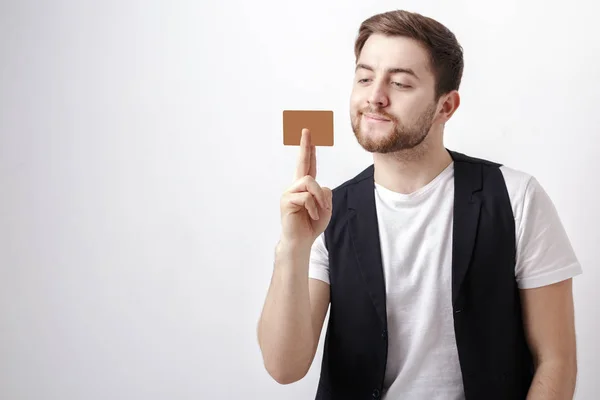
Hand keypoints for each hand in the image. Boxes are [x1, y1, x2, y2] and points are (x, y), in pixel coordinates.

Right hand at [279, 129, 332, 249]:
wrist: (300, 242)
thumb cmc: (311, 225)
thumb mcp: (325, 208)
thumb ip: (326, 194)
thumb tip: (321, 185)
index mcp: (305, 187)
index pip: (309, 164)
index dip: (309, 149)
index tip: (309, 134)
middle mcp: (295, 186)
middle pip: (302, 163)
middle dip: (305, 145)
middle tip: (307, 129)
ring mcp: (289, 192)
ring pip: (310, 182)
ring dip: (319, 198)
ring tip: (318, 211)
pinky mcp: (286, 201)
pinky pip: (307, 197)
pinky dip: (314, 208)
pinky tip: (311, 216)